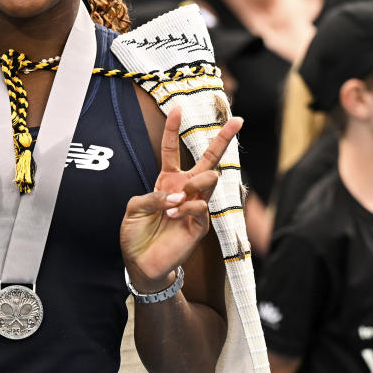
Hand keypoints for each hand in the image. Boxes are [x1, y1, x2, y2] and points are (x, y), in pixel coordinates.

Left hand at [120, 107, 242, 291]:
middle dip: (223, 139)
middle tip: (238, 120)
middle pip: (208, 159)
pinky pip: (202, 207)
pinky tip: (175, 215)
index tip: (177, 109)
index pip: (170, 149)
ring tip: (181, 195)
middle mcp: (184, 189)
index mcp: (166, 180)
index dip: (172, 130)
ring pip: (209, 180)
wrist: (141, 263)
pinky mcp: (200, 225)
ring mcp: (194, 206)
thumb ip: (153, 196)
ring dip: (196, 183)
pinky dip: (188, 207)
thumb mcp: (134, 208)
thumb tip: (177, 195)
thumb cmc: (136, 234)